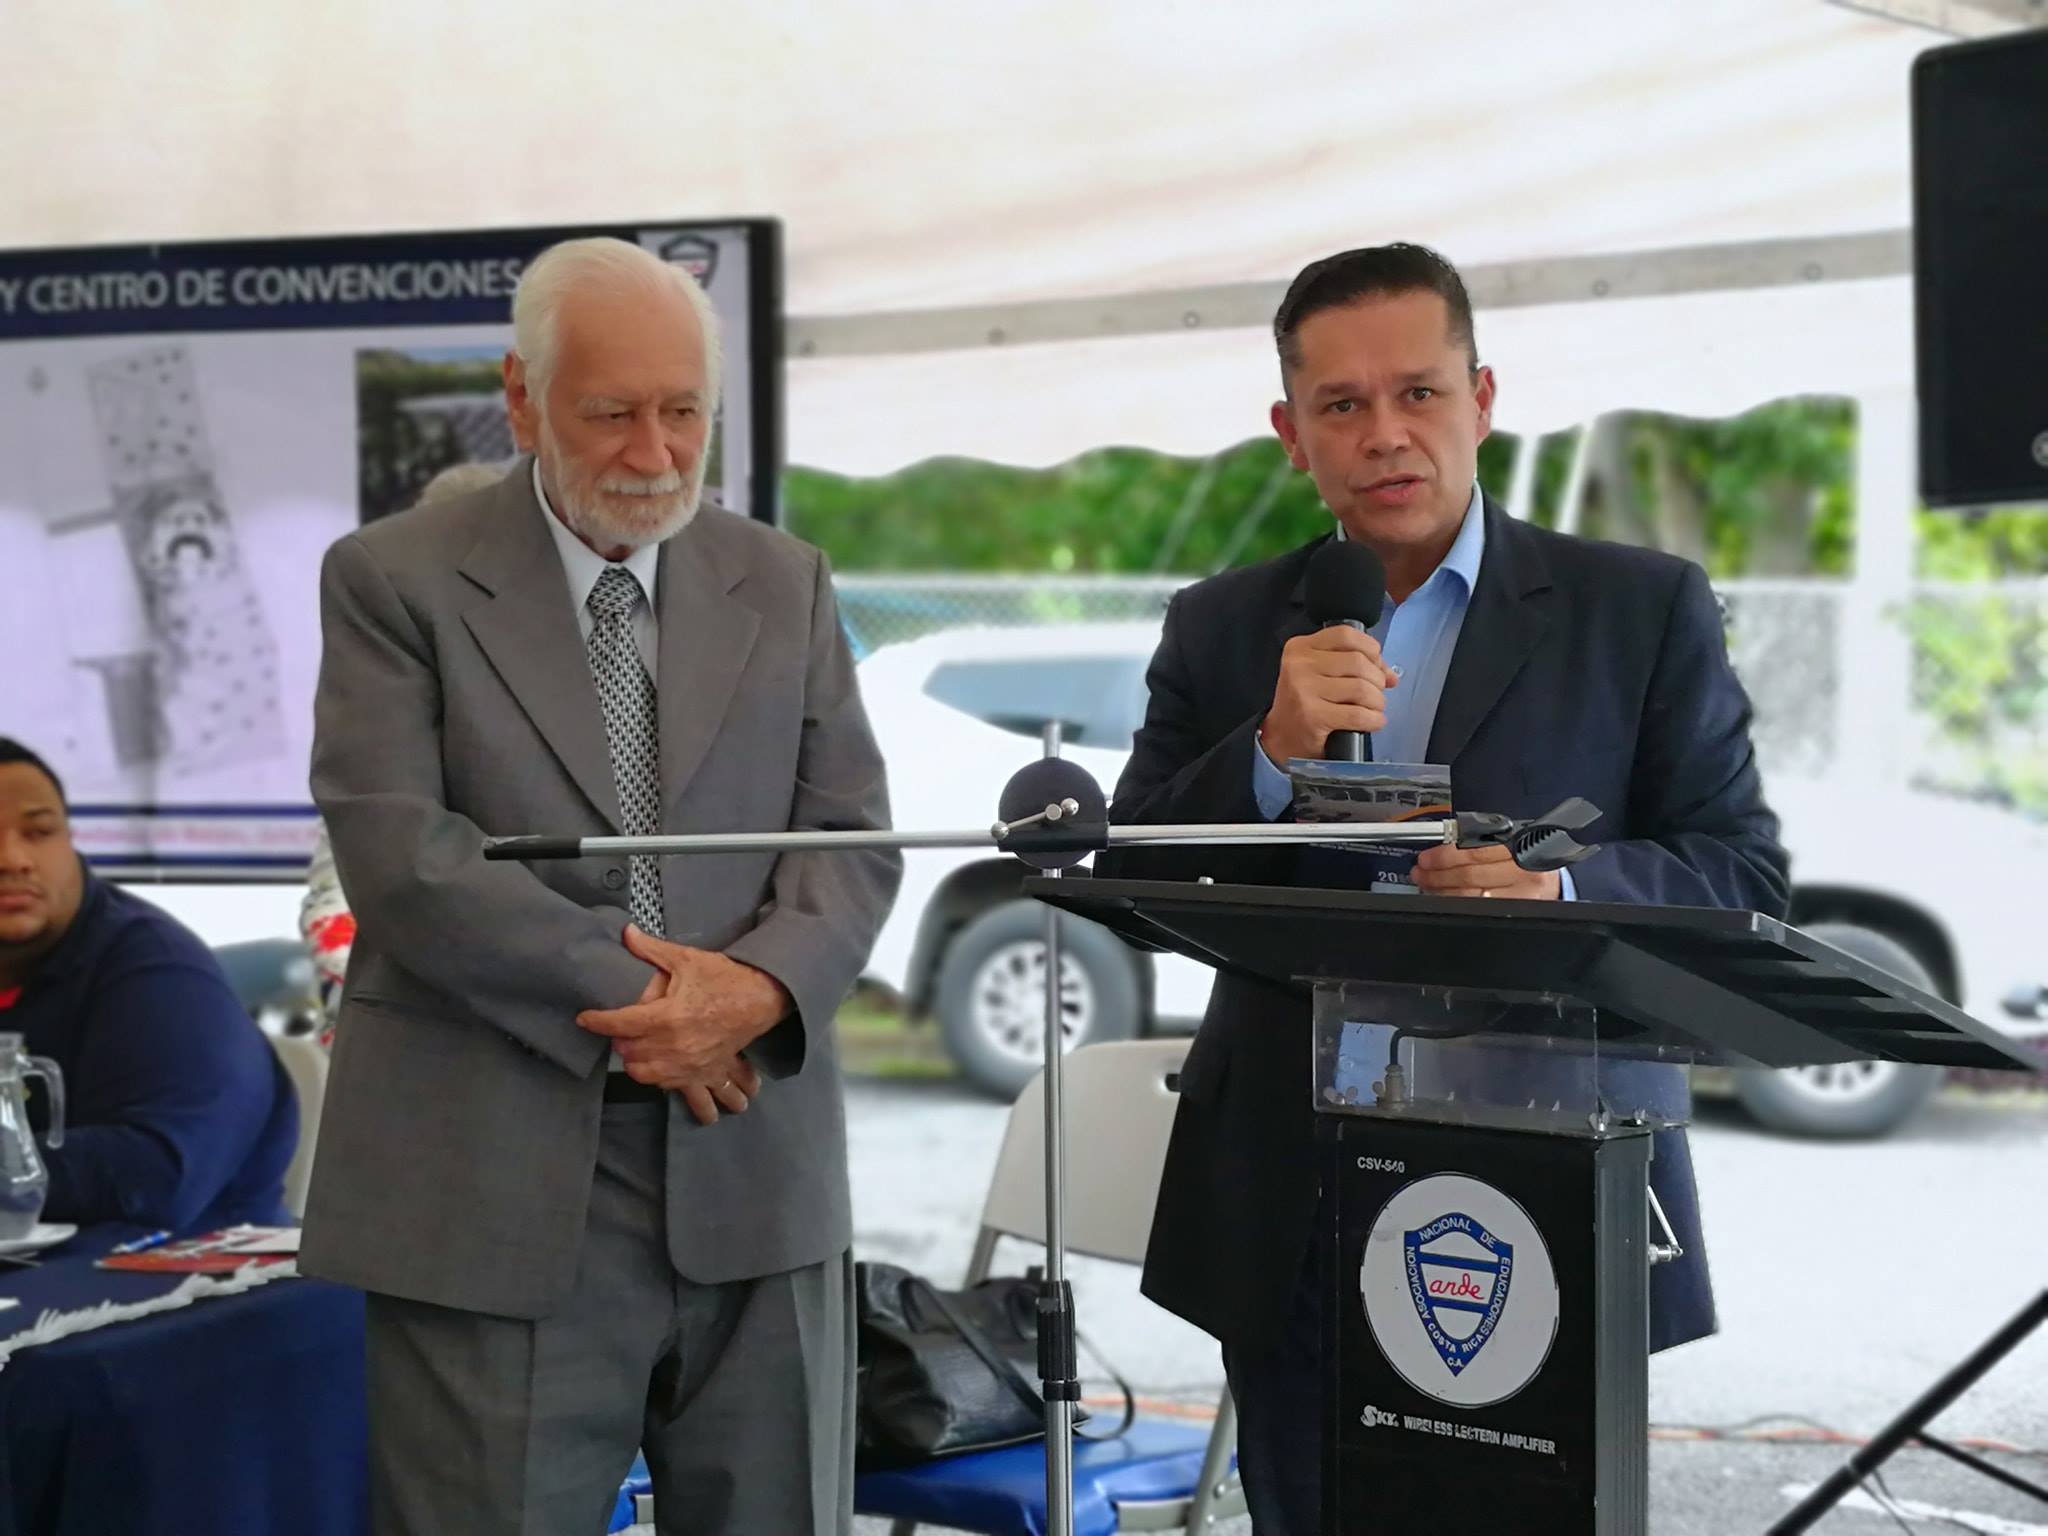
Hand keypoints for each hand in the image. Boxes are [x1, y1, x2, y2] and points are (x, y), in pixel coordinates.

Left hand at [577, 926, 788, 1123]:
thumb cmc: (724, 979)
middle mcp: (674, 1045)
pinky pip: (664, 1084)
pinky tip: (652, 1061)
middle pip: (627, 1050)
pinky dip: (652, 1074)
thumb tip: (625, 932)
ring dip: (632, 1059)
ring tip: (633, 1044)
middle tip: (617, 1025)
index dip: (597, 1021)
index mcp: (667, 1016)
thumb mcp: (687, 959)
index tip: (584, 1018)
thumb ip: (651, 950)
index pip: (619, 1023)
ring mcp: (686, 1063)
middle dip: (617, 1038)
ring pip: (642, 1072)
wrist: (761, 1001)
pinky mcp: (698, 1073)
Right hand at [1259, 626, 1396, 766]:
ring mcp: (1303, 690)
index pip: (1346, 635)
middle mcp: (1299, 664)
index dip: (1370, 649)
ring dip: (1377, 702)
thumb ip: (1355, 666)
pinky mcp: (1312, 716)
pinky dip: (1374, 720)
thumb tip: (1391, 676)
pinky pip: (1358, 714)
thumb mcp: (1322, 674)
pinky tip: (1373, 722)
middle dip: (1377, 680)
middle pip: (1358, 662)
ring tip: (1373, 709)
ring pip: (1361, 688)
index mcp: (1300, 647)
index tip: (1375, 666)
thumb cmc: (1306, 703)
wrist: (1282, 739)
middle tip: (1375, 694)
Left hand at [1412, 843, 1560, 900]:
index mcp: (1521, 847)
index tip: (1426, 857)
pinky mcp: (1520, 912)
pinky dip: (1457, 903)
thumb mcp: (1511, 841)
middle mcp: (1525, 873)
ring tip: (1426, 884)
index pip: (1476, 853)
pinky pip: (1480, 909)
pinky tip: (1445, 898)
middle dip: (1438, 874)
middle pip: (1471, 876)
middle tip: (1421, 872)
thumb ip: (1483, 843)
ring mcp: (1523, 896)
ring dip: (1442, 890)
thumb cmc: (1529, 860)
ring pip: (1472, 896)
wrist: (1555, 882)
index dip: (1445, 856)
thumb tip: (1444, 847)